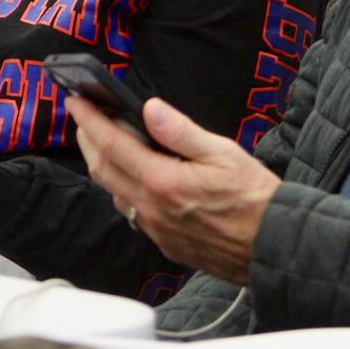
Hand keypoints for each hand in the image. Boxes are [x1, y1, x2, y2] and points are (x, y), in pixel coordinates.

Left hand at [70, 96, 278, 284]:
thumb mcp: (223, 153)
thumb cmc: (255, 198)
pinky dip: (121, 186)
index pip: (112, 145)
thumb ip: (181, 131)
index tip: (75, 101)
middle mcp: (151, 210)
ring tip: (103, 139)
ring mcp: (155, 230)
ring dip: (102, 164)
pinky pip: (131, 211)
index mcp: (163, 182)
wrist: (274, 247)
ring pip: (114, 192)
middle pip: (103, 169)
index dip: (89, 120)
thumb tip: (150, 109)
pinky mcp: (164, 243)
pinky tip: (131, 174)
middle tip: (82, 115)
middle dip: (88, 139)